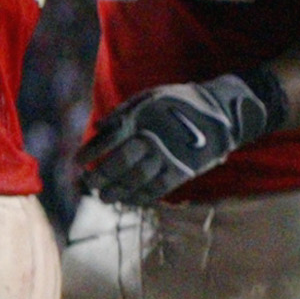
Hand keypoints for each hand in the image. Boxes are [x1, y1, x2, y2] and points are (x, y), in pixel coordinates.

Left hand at [77, 73, 281, 205]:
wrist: (221, 113)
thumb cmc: (179, 103)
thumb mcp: (151, 97)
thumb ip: (123, 112)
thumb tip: (99, 127)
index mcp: (142, 119)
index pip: (109, 140)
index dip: (90, 152)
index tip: (77, 162)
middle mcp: (153, 139)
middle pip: (120, 163)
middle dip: (100, 176)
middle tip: (87, 184)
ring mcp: (168, 157)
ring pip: (136, 179)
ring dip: (117, 191)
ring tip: (103, 197)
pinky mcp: (183, 171)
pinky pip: (157, 189)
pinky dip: (140, 197)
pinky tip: (128, 201)